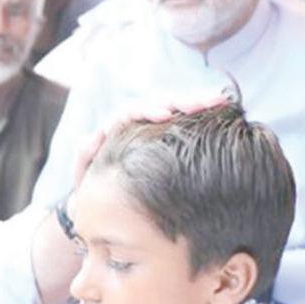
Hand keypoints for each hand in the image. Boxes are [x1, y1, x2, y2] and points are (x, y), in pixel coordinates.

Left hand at [72, 95, 228, 187]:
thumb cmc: (89, 189)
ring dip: (197, 103)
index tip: (165, 114)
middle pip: (160, 103)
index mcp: (115, 127)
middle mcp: (135, 123)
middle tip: (207, 101)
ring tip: (220, 100)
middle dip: (183, 100)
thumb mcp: (83, 175)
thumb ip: (84, 155)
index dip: (148, 110)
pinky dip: (201, 116)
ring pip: (175, 109)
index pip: (133, 110)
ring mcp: (152, 130)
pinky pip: (183, 123)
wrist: (98, 203)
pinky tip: (222, 110)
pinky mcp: (166, 139)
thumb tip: (96, 133)